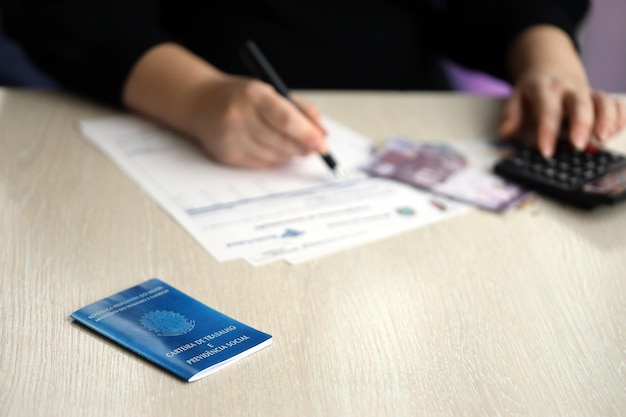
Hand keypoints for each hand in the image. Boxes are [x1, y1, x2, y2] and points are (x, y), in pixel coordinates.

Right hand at [123, 43, 326, 168]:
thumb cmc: (242, 96)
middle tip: (315, 147)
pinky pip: (260, 164)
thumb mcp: (270, 91)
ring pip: (273, 156)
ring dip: (288, 154)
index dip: (306, 134)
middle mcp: (238, 116)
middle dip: (302, 147)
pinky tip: (270, 147)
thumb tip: (322, 133)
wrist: (200, 102)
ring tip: (290, 144)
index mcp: (253, 95)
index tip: (322, 144)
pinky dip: (272, 159)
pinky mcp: (226, 155)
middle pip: (280, 141)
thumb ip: (299, 109)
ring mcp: (230, 137)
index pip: (284, 119)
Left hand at [499, 25, 625, 156]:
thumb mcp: (515, 98)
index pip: (547, 109)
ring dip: (606, 120)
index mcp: (545, 88)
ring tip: (603, 139)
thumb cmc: (533, 90)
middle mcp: (569, 89)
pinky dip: (619, 118)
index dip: (547, 131)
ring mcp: (588, 93)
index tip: (546, 151)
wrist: (551, 68)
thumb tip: (505, 133)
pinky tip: (613, 134)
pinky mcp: (601, 98)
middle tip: (578, 145)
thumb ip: (510, 115)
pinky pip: (616, 105)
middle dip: (581, 124)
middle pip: (579, 103)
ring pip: (603, 102)